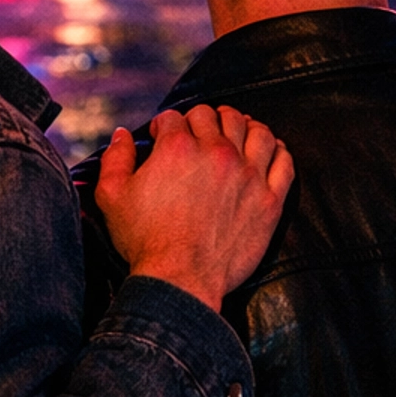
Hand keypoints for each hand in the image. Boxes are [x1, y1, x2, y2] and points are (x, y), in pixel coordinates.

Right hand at [95, 105, 293, 311]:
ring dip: (245, 126)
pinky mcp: (269, 199)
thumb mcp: (112, 196)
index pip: (175, 117)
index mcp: (178, 147)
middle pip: (216, 116)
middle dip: (204, 119)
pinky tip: (270, 151)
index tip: (165, 136)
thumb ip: (115, 158)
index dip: (166, 125)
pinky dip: (278, 150)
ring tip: (238, 132)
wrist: (180, 280)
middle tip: (200, 132)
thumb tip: (123, 134)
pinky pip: (283, 161)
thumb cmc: (145, 241)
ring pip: (255, 130)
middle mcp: (216, 152)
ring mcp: (247, 174)